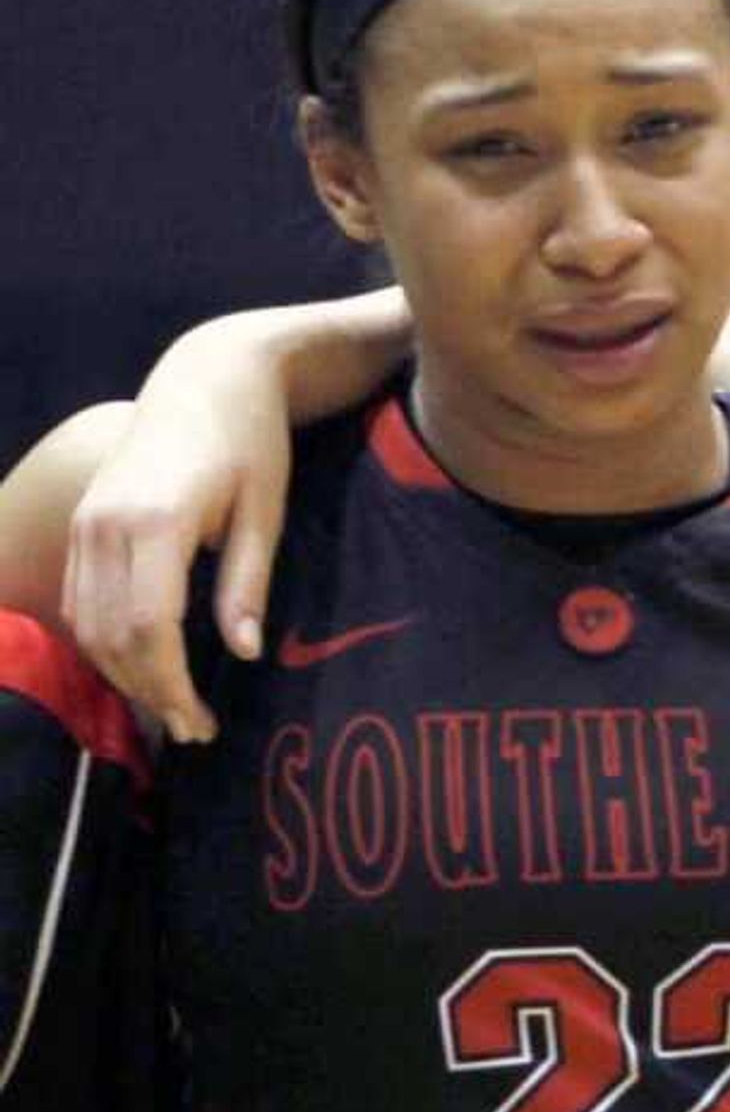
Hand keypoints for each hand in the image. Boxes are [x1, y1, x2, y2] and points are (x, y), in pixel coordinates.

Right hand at [62, 385, 293, 743]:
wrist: (206, 380)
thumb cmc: (251, 444)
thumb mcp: (266, 513)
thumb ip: (247, 583)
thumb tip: (243, 653)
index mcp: (156, 522)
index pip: (151, 628)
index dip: (172, 685)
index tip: (202, 724)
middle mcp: (106, 524)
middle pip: (113, 634)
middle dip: (149, 691)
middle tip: (192, 731)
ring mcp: (86, 522)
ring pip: (88, 622)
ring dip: (122, 673)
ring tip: (170, 710)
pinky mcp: (82, 522)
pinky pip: (81, 599)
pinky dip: (104, 642)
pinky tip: (139, 668)